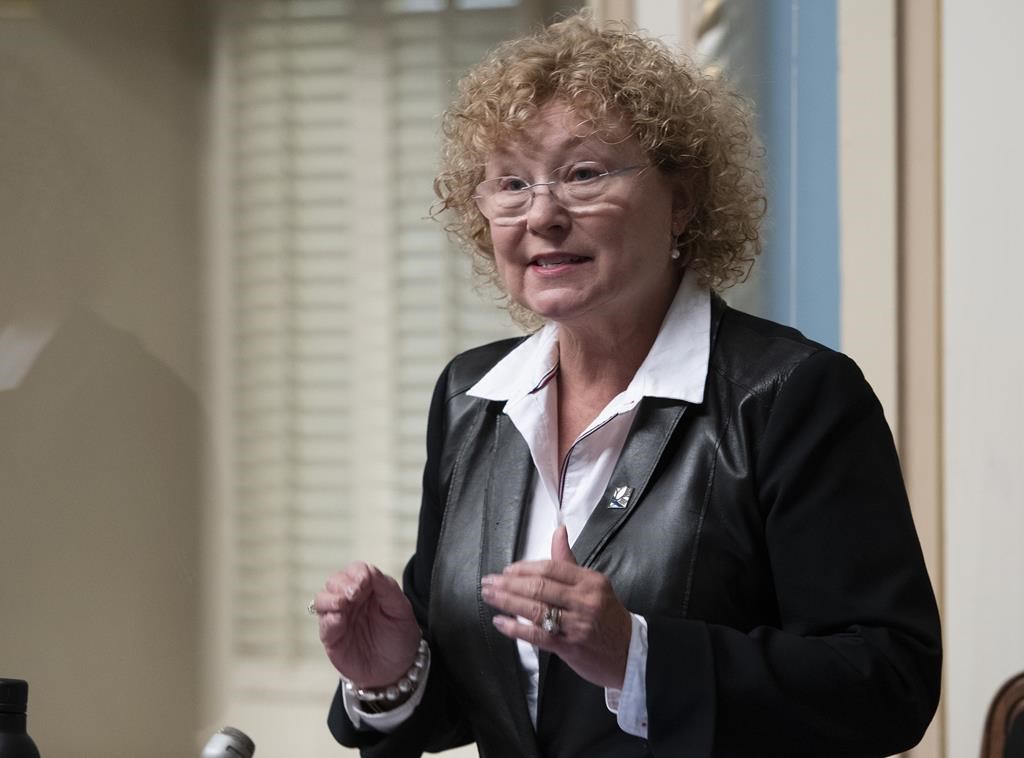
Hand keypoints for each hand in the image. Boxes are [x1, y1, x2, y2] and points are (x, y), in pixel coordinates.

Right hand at [313, 562, 421, 687]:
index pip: (356, 571)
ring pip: (322, 598)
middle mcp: (350, 600)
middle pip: (335, 581)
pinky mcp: (331, 637)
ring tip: (343, 603)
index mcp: (368, 589)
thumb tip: (369, 571)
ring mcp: (339, 617)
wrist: (396, 671)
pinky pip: (324, 624)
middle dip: (342, 584)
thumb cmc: (399, 637)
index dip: (357, 573)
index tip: (365, 580)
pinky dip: (328, 619)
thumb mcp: (401, 610)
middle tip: (354, 593)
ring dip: (330, 598)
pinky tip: (338, 619)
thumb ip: (387, 588)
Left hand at [480, 525, 631, 688]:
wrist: (630, 654)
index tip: (507, 570)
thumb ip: (570, 561)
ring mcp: (577, 625)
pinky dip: (516, 628)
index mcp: (590, 581)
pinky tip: (501, 622)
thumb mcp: (595, 584)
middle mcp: (585, 601)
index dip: (525, 568)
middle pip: (540, 587)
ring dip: (508, 602)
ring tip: (490, 596)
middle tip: (489, 582)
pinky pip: (538, 635)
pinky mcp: (570, 647)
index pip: (552, 568)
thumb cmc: (609, 617)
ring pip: (536, 610)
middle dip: (510, 584)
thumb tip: (558, 531)